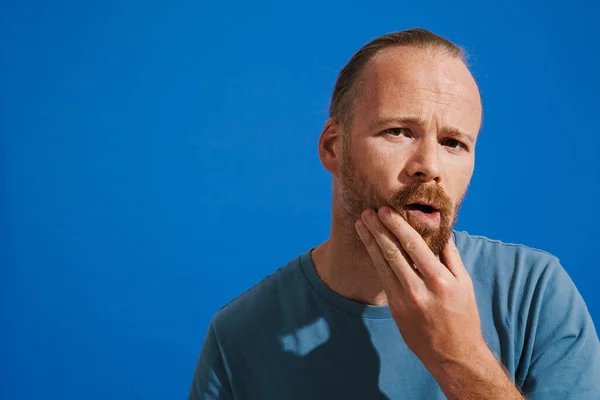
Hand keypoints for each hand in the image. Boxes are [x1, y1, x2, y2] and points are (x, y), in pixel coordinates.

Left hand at [355, 206, 486, 375]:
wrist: (453, 355)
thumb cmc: (463, 316)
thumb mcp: (465, 284)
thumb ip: (450, 255)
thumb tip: (440, 228)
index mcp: (439, 282)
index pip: (414, 246)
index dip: (397, 226)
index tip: (385, 210)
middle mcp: (419, 291)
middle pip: (393, 253)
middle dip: (378, 230)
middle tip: (366, 212)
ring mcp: (404, 301)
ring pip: (382, 265)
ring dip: (370, 242)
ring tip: (361, 224)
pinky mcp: (394, 309)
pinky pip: (383, 278)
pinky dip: (375, 259)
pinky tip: (369, 246)